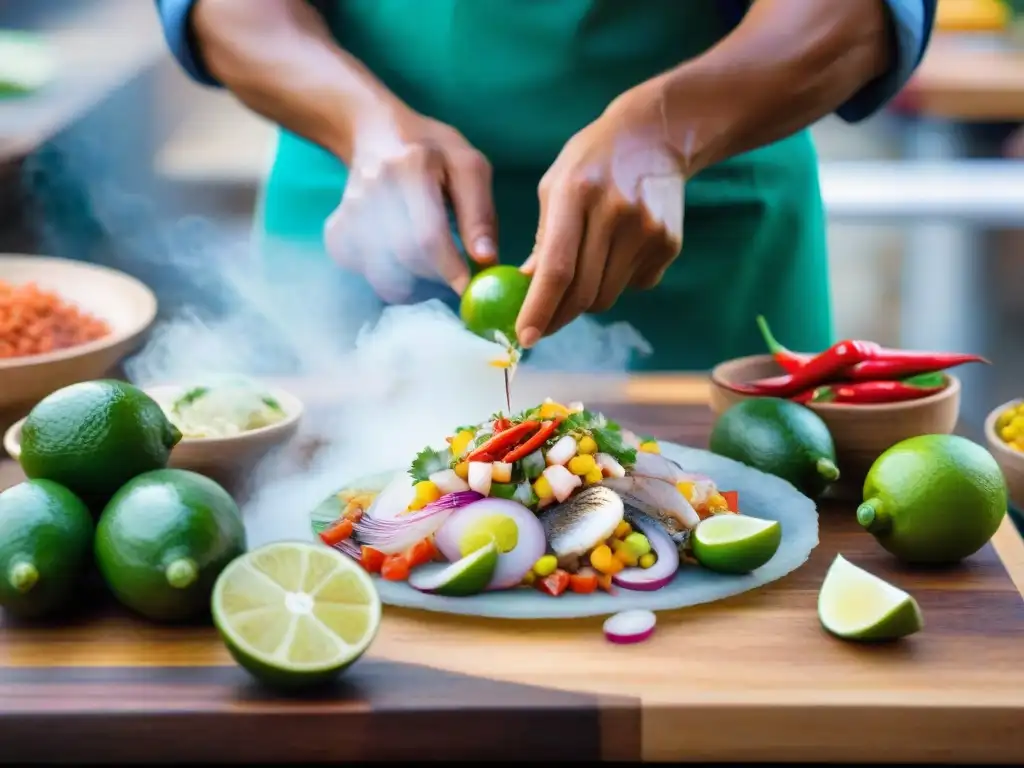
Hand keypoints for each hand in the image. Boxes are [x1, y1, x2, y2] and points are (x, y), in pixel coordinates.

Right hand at [325, 108, 496, 301]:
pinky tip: (395, 257)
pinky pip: (360, 269)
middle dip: (435, 276)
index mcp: (413, 166)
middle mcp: (375, 188)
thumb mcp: (468, 167)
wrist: (374, 130)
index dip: (450, 269)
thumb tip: (486, 260)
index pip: (429, 235)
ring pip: (380, 272)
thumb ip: (480, 213)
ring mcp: (350, 209)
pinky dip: (381, 275)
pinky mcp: (336, 228)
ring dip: (409, 281)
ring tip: (426, 264)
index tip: (467, 289)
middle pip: (405, 258)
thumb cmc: (432, 150)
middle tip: (451, 273)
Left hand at [516, 84, 683, 346]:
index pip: (556, 268)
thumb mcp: (555, 186)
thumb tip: (527, 288)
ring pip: (607, 296)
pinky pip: (634, 285)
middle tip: (540, 326)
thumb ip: (541, 238)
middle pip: (583, 292)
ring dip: (586, 299)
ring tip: (583, 270)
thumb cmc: (592, 162)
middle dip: (557, 317)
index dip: (539, 308)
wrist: (656, 135)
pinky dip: (616, 280)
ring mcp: (648, 230)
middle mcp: (615, 213)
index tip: (524, 337)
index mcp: (576, 194)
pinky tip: (617, 248)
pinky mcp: (669, 244)